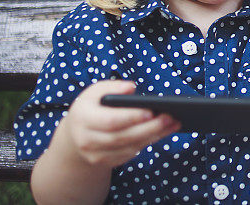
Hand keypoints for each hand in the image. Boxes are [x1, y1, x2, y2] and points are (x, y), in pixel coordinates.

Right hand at [56, 80, 179, 168]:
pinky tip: (164, 132)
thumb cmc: (91, 106)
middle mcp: (87, 140)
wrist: (75, 134)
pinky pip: (130, 154)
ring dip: (154, 136)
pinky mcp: (106, 162)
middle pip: (123, 137)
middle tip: (171, 117)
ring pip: (129, 147)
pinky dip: (148, 143)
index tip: (152, 111)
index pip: (110, 121)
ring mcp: (96, 155)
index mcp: (83, 119)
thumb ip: (112, 87)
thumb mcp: (95, 91)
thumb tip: (131, 88)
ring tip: (174, 123)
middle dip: (150, 128)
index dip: (131, 117)